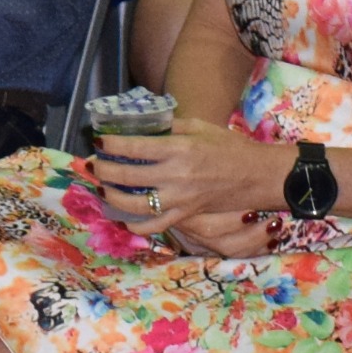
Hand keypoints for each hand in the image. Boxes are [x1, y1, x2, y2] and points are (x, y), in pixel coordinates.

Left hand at [87, 119, 288, 251]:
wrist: (258, 176)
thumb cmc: (229, 147)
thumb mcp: (199, 127)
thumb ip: (169, 127)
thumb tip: (142, 126)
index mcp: (179, 149)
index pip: (133, 148)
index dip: (110, 145)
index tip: (98, 141)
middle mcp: (176, 176)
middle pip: (127, 176)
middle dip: (103, 170)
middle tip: (93, 164)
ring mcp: (180, 199)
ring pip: (135, 205)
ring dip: (112, 198)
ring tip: (102, 189)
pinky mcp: (186, 215)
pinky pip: (156, 225)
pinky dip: (137, 226)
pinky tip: (125, 219)